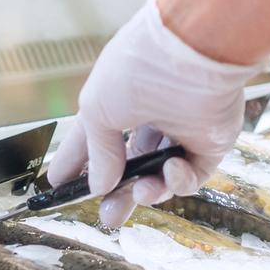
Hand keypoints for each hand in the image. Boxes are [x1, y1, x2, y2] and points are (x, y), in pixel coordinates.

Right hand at [47, 0, 263, 225]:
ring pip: (160, 176)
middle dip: (116, 195)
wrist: (194, 50)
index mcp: (113, 105)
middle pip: (128, 167)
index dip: (75, 164)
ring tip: (139, 194)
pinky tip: (169, 170)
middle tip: (108, 219)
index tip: (60, 186)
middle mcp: (145, 118)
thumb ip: (98, 154)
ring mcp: (178, 132)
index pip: (89, 141)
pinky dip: (178, 180)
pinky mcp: (209, 143)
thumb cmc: (136, 68)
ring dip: (148, 191)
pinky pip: (192, 174)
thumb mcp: (97, 110)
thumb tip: (99, 186)